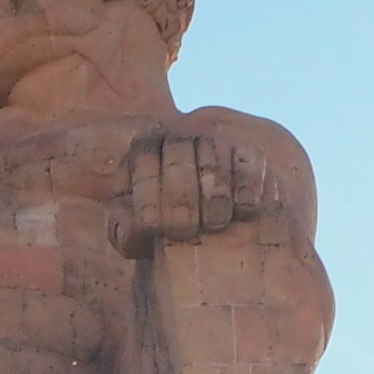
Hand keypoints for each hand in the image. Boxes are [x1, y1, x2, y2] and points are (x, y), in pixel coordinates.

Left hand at [112, 131, 283, 253]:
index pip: (143, 158)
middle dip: (180, 195)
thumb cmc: (159, 232)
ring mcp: (217, 143)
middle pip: (179, 155)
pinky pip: (250, 167)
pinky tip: (243, 214)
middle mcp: (181, 138)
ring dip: (215, 195)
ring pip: (215, 162)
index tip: (153, 227)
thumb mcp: (132, 234)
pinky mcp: (250, 157)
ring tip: (213, 225)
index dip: (147, 192)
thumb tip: (137, 227)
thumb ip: (124, 231)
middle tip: (184, 230)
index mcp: (145, 149)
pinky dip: (246, 190)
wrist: (199, 236)